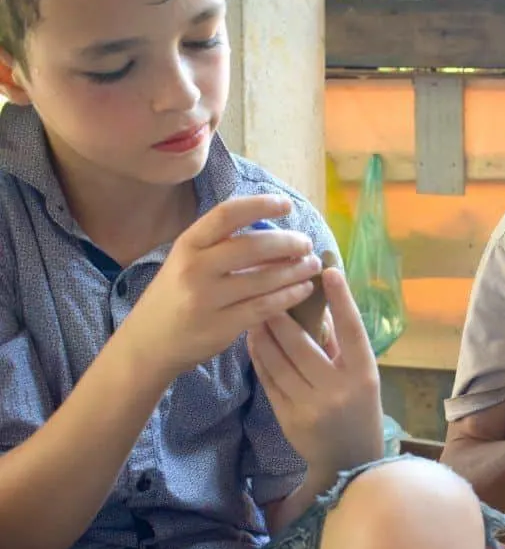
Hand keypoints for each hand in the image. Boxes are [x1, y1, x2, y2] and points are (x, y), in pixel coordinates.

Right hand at [122, 195, 320, 377]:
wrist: (148, 344)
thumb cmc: (176, 296)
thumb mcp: (187, 262)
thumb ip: (220, 246)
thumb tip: (275, 232)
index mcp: (187, 245)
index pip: (227, 215)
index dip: (260, 205)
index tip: (287, 204)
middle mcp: (195, 268)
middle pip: (252, 247)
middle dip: (288, 243)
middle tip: (307, 243)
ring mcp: (207, 299)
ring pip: (264, 279)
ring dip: (295, 270)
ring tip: (312, 265)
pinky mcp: (221, 326)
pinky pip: (265, 307)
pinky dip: (289, 296)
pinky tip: (304, 290)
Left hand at [247, 267, 384, 473]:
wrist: (349, 459)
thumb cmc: (359, 407)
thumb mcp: (361, 375)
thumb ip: (342, 344)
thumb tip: (323, 303)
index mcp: (363, 374)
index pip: (352, 330)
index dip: (342, 299)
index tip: (329, 270)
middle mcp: (338, 389)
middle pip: (302, 344)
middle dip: (282, 315)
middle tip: (268, 288)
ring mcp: (310, 405)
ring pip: (279, 361)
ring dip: (264, 333)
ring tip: (254, 311)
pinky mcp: (288, 416)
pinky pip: (269, 379)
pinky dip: (260, 356)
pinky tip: (253, 340)